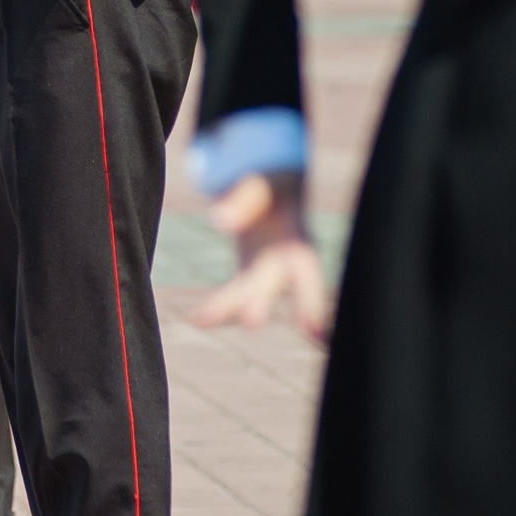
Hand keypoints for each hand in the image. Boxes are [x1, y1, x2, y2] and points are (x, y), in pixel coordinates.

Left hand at [191, 170, 330, 340]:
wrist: (276, 187)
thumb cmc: (273, 185)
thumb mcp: (262, 185)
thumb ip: (244, 200)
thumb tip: (221, 221)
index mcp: (297, 235)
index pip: (307, 269)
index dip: (311, 300)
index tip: (314, 330)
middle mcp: (285, 257)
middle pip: (273, 282)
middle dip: (261, 301)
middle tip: (251, 322)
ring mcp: (267, 267)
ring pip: (250, 291)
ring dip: (231, 307)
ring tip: (203, 319)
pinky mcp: (250, 270)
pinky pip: (234, 290)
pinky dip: (218, 305)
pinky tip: (200, 320)